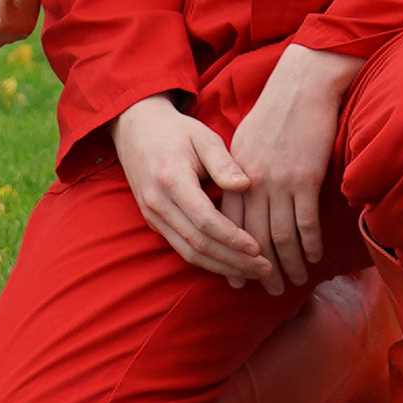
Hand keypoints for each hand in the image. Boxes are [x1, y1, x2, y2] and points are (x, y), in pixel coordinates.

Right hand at [111, 94, 288, 292]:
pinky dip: (208, 261)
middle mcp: (158, 203)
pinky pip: (182, 249)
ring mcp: (153, 216)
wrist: (136, 130)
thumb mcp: (203, 137)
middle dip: (234, 261)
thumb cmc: (176, 132)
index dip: (232, 237)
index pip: (204, 220)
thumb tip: (247, 185)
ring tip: (254, 273)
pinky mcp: (154, 222)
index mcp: (171, 180)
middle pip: (198, 244)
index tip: (259, 247)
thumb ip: (224, 162)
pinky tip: (232, 265)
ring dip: (223, 268)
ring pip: (189, 253)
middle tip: (265, 269)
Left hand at [212, 42, 355, 285]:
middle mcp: (253, 182)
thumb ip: (237, 173)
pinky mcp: (305, 177)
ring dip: (288, 263)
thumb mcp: (244, 140)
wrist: (302, 85)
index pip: (230, 224)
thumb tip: (238, 199)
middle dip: (260, 270)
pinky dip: (310, 244)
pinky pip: (306, 221)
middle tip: (270, 291)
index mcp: (236, 174)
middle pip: (253, 237)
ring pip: (280, 235)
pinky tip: (314, 258)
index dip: (232, 255)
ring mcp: (279, 181)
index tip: (237, 279)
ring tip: (295, 282)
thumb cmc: (275, 111)